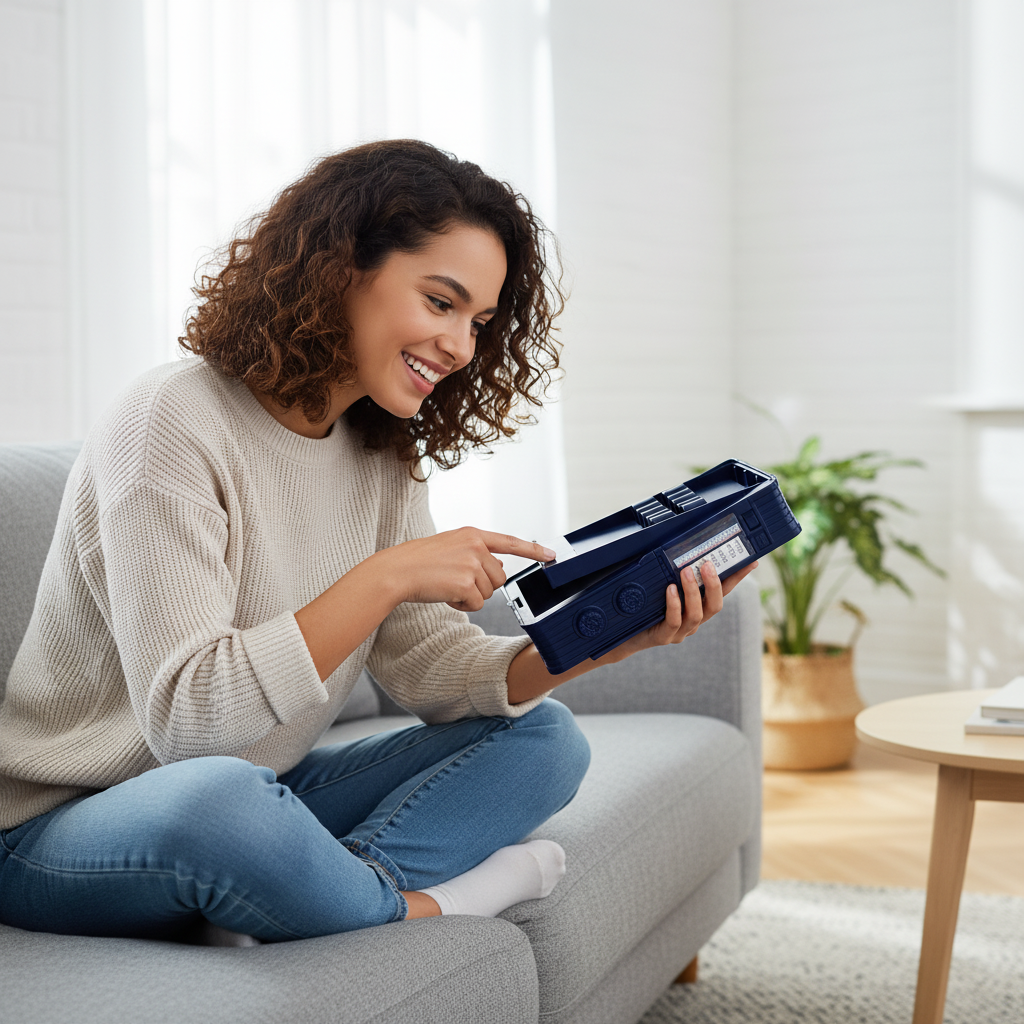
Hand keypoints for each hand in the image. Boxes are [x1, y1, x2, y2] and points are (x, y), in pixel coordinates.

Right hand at [375, 527, 555, 610]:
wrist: (396, 571)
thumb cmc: (419, 562)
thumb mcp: (451, 548)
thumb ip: (476, 554)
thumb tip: (499, 568)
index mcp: (473, 534)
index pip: (510, 542)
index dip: (533, 550)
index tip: (552, 555)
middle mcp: (476, 546)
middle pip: (499, 578)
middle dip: (481, 586)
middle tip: (454, 580)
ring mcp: (472, 564)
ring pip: (489, 593)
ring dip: (470, 596)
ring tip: (446, 585)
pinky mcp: (466, 583)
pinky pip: (477, 604)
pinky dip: (462, 605)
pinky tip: (445, 594)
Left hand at [594, 559, 759, 665]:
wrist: (624, 635)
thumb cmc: (645, 608)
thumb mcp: (662, 588)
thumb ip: (675, 573)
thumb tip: (680, 546)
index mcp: (698, 608)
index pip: (724, 592)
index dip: (737, 578)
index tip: (750, 562)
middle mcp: (693, 621)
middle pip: (715, 605)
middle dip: (714, 584)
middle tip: (708, 564)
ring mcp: (680, 631)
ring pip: (696, 613)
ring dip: (693, 590)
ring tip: (685, 571)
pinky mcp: (664, 637)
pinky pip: (674, 621)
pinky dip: (674, 605)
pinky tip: (670, 590)